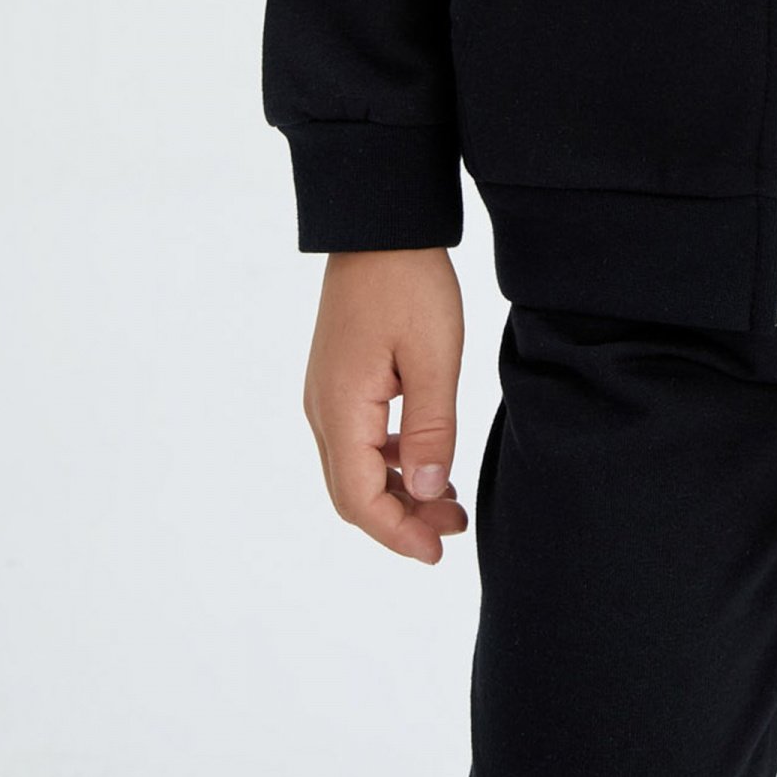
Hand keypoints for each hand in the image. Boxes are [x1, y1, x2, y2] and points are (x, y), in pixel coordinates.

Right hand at [303, 246, 469, 562]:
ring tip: (450, 501)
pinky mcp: (339, 380)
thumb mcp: (434, 357)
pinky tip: (427, 458)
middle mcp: (322, 409)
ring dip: (399, 491)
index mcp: (340, 409)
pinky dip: (392, 461)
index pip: (359, 499)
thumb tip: (429, 492)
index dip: (397, 533)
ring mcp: (327, 394)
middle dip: (401, 519)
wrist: (379, 225)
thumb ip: (432, 429)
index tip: (438, 551)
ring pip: (355, 468)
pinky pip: (358, 439)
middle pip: (352, 492)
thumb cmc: (409, 283)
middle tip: (454, 529)